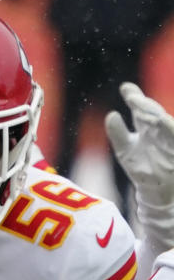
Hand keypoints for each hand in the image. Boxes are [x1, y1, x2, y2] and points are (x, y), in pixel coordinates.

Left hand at [106, 83, 173, 208]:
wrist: (157, 191)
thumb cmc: (142, 168)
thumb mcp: (125, 150)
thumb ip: (118, 133)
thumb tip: (111, 114)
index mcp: (148, 127)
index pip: (141, 109)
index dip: (134, 97)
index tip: (125, 88)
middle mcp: (160, 130)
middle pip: (153, 113)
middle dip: (144, 105)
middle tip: (132, 98)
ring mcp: (171, 139)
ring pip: (166, 123)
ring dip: (155, 116)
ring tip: (143, 110)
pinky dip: (170, 129)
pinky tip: (162, 121)